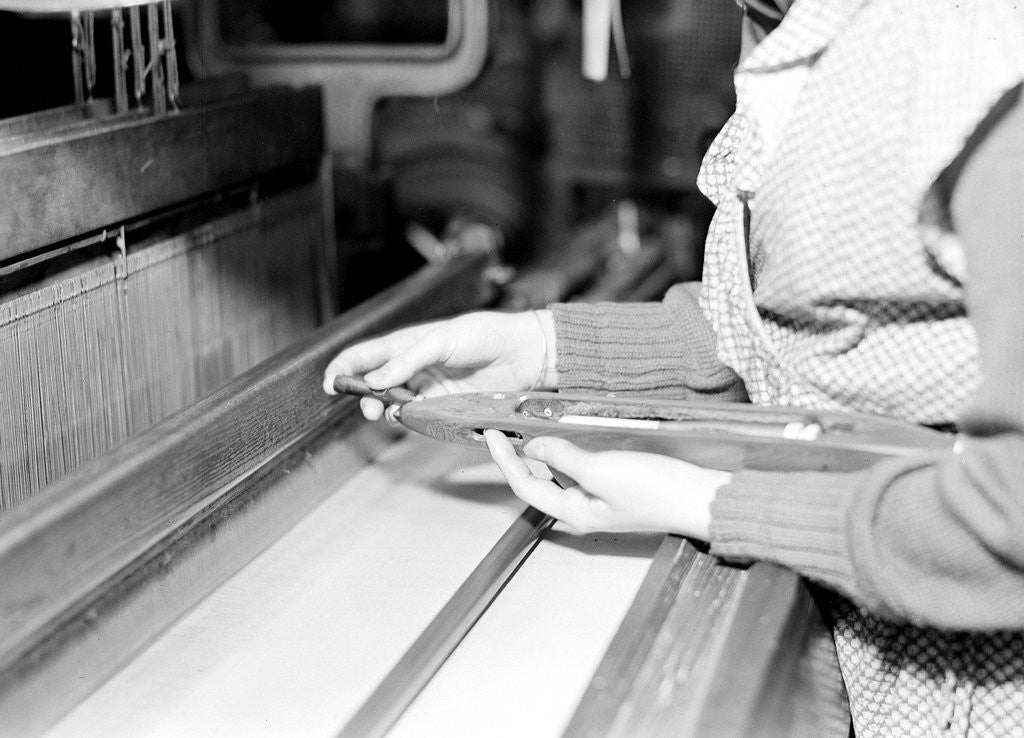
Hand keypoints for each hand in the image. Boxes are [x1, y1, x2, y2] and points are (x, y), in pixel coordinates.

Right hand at [323, 310, 557, 419]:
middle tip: (366, 404)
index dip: (344, 368)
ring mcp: (427, 388)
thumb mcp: (442, 340)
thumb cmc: (484, 334)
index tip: (331, 383)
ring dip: (385, 410)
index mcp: (407, 342)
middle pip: (374, 384)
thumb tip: (377, 379)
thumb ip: (407, 360)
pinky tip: (409, 416)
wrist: (521, 353)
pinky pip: (418, 417)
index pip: (364, 355)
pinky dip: (409, 420)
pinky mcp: (444, 406)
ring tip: (385, 411)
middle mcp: (413, 367)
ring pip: (394, 404)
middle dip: (363, 395)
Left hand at [485, 431, 729, 539]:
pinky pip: (577, 471)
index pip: (525, 485)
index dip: (505, 459)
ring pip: (556, 477)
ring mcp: (598, 501)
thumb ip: (564, 458)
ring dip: (540, 455)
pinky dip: (563, 455)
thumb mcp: (602, 470)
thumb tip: (534, 446)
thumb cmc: (657, 490)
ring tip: (526, 432)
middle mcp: (582, 511)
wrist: (699, 498)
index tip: (492, 435)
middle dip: (516, 459)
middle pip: (536, 483)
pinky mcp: (613, 489)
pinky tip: (564, 440)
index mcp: (575, 513)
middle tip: (502, 432)